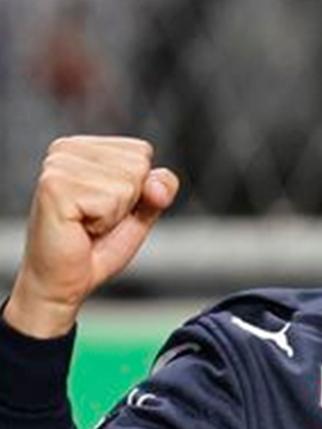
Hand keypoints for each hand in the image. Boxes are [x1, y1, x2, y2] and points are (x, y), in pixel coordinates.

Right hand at [4, 137, 178, 338]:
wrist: (64, 281)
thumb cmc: (96, 246)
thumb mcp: (140, 212)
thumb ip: (160, 189)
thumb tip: (157, 184)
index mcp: (83, 147)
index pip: (142, 152)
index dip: (138, 189)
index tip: (105, 207)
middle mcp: (66, 150)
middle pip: (139, 164)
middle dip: (128, 203)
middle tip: (95, 220)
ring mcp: (57, 166)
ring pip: (128, 182)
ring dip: (114, 214)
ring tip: (87, 224)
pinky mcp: (54, 186)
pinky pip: (112, 200)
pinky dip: (104, 222)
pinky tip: (80, 228)